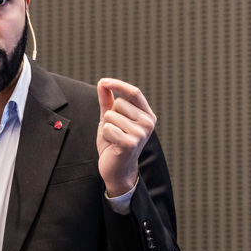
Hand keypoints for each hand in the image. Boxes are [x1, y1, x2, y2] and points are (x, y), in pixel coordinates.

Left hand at [96, 78, 155, 196]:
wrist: (117, 169)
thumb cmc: (114, 142)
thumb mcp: (110, 118)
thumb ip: (107, 100)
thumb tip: (102, 83)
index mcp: (147, 114)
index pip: (134, 92)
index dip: (118, 84)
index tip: (103, 81)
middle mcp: (148, 122)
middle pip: (119, 103)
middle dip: (110, 116)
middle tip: (115, 131)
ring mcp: (141, 133)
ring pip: (111, 116)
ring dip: (107, 127)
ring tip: (114, 138)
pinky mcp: (131, 143)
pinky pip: (108, 128)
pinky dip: (105, 135)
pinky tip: (113, 144)